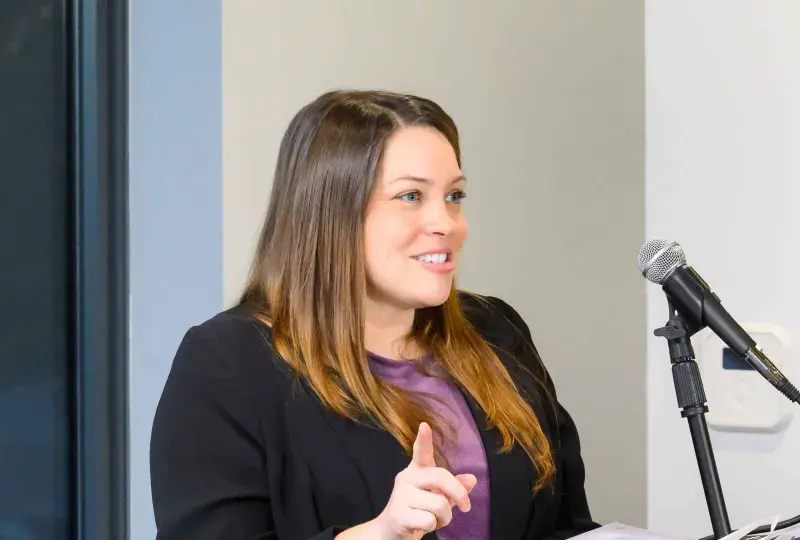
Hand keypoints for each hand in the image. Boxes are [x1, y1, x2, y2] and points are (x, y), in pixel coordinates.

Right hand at [372, 422, 477, 539]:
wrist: (390, 532)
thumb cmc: (417, 511)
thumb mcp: (438, 497)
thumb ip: (454, 488)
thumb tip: (472, 479)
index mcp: (417, 471)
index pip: (421, 452)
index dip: (424, 439)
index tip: (425, 426)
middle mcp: (407, 478)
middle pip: (440, 477)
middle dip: (459, 494)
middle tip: (466, 507)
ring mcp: (401, 496)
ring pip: (439, 504)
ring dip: (445, 517)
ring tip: (434, 519)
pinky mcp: (398, 515)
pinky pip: (429, 520)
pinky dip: (433, 527)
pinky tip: (421, 527)